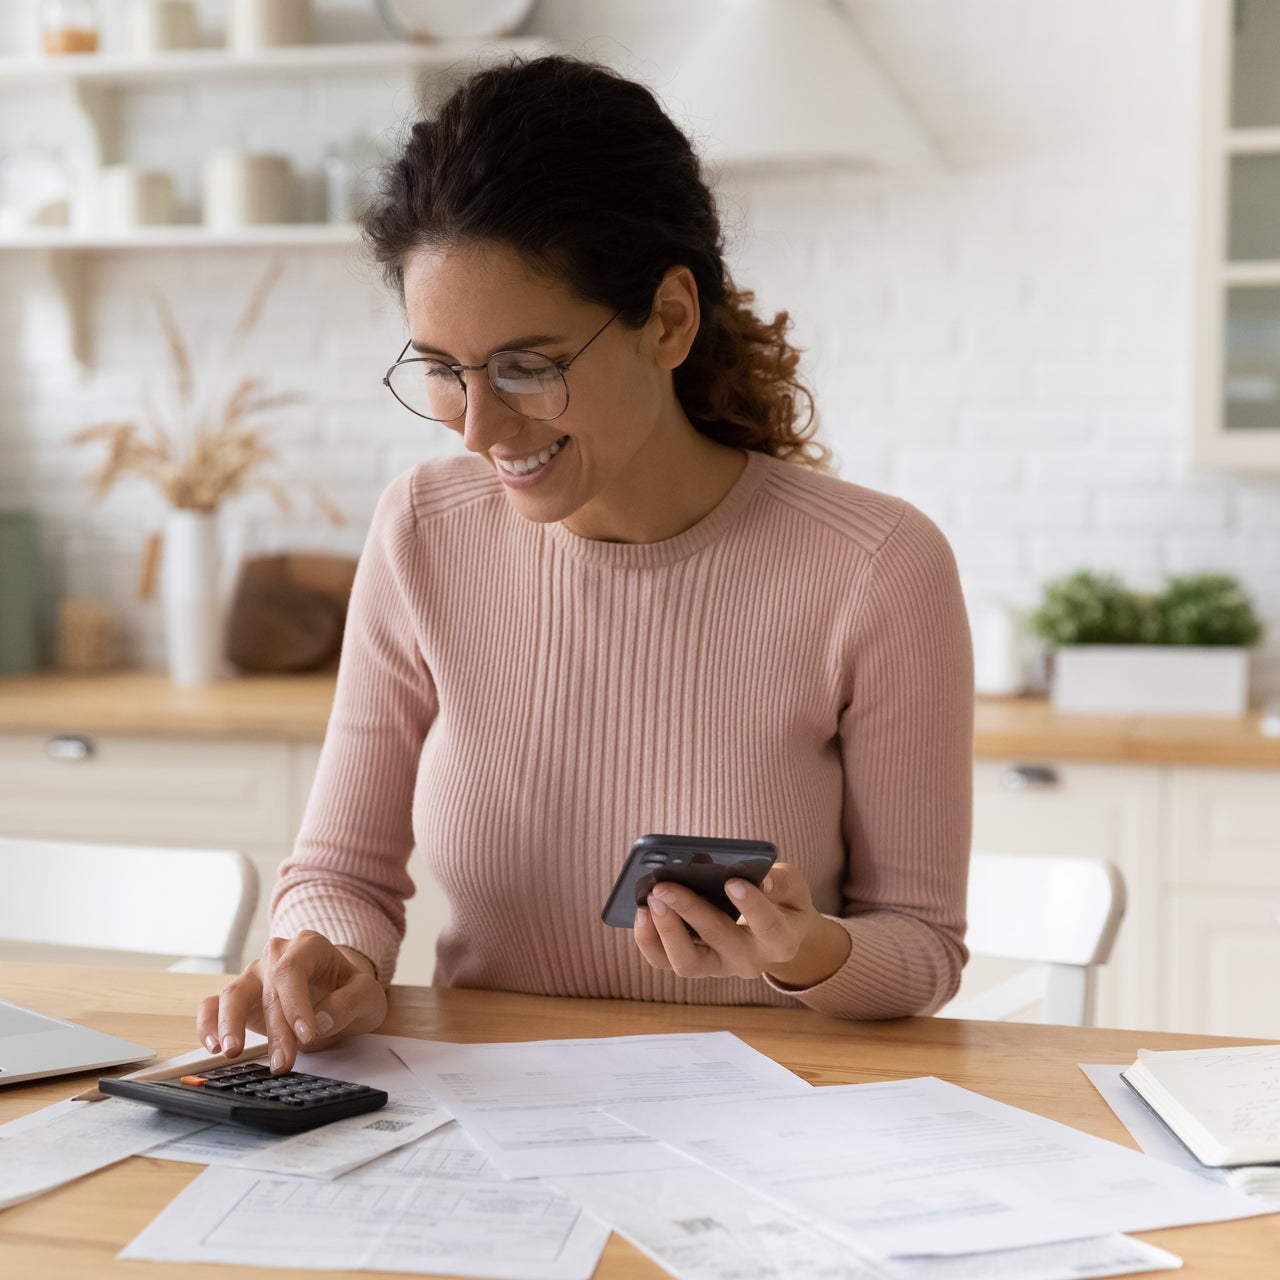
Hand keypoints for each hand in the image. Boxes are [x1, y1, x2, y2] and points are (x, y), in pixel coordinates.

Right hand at [196, 930, 387, 1074]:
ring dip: (230, 1025)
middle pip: (268, 990)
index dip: (295, 1004)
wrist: (339, 990)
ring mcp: (254, 975)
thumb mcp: (367, 995)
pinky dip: (208, 1024)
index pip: (292, 971)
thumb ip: (348, 1004)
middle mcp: (276, 956)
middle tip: (283, 1062)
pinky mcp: (240, 998)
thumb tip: (322, 1021)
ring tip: (232, 1052)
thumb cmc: (351, 989)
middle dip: (275, 1030)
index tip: (307, 1035)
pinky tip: (214, 1046)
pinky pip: (212, 1005)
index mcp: (308, 946)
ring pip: (232, 994)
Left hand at [632, 862, 851, 988]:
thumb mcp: (792, 887)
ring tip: (651, 898)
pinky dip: (649, 939)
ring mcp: (718, 967)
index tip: (732, 881)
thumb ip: (781, 881)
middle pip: (720, 940)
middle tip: (665, 885)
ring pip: (687, 962)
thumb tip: (760, 879)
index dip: (752, 906)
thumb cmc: (781, 901)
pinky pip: (664, 961)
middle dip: (690, 910)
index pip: (769, 927)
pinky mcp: (693, 964)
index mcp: (781, 940)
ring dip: (665, 930)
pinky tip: (642, 910)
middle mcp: (749, 960)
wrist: (773, 931)